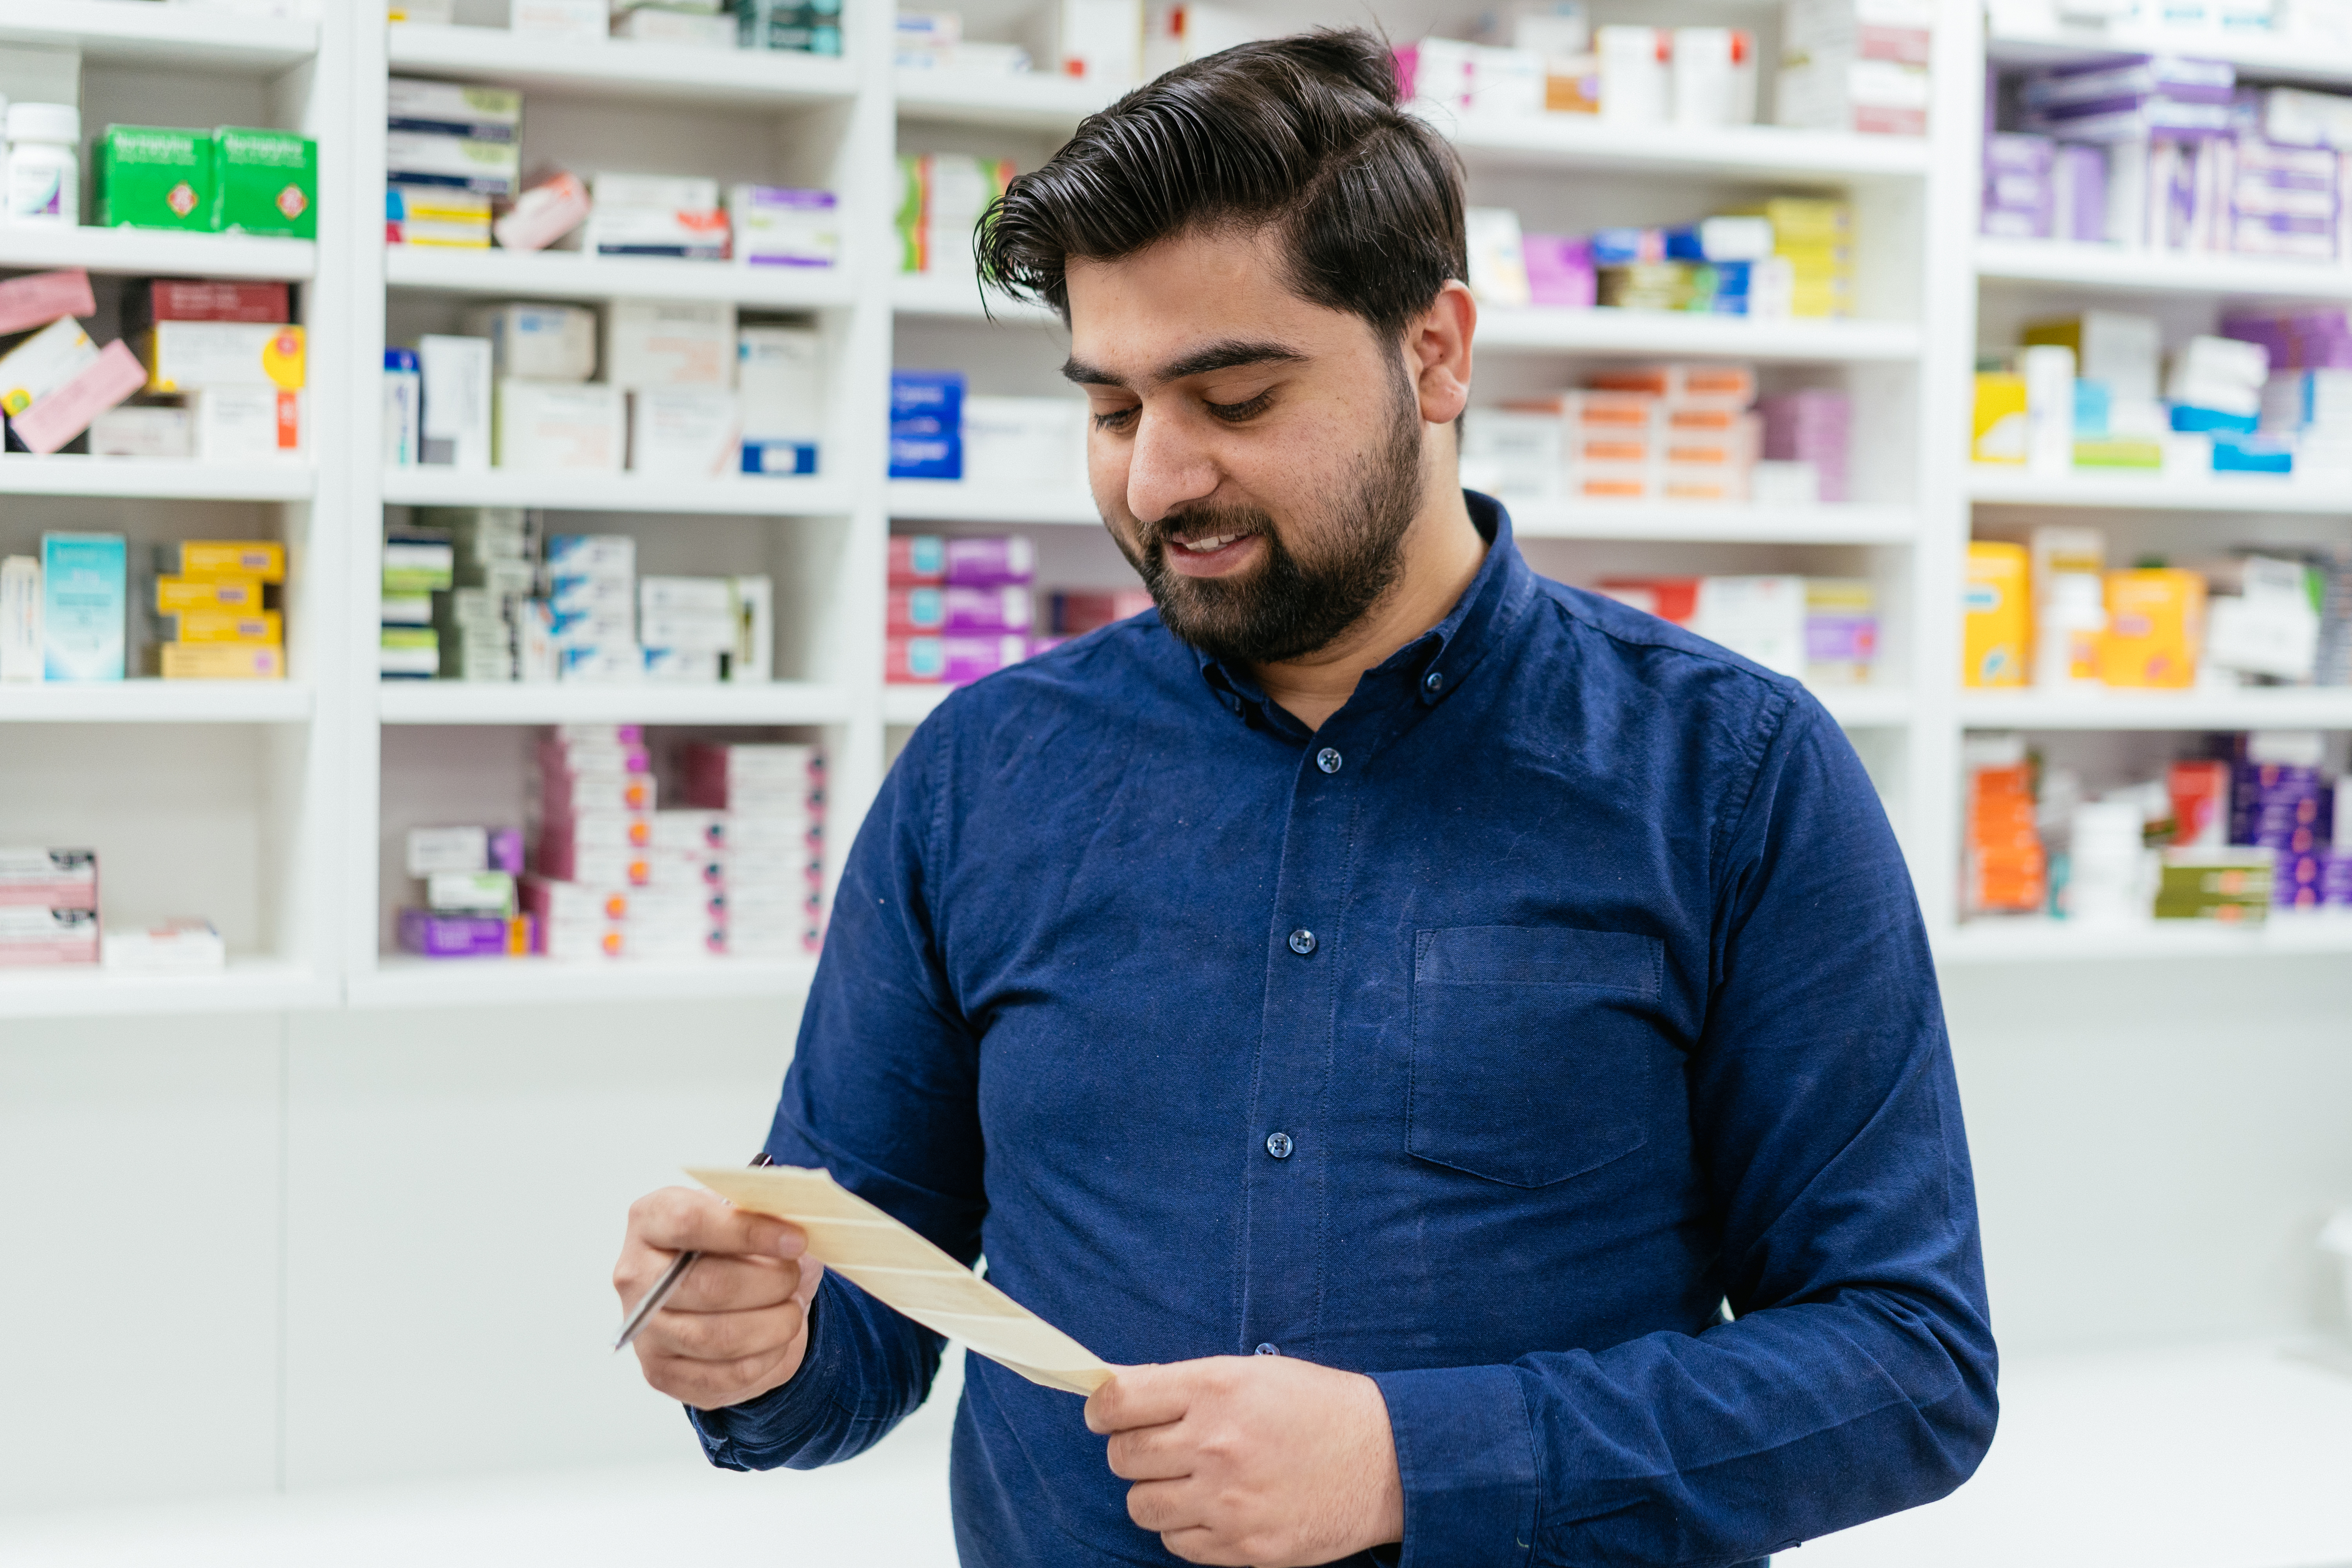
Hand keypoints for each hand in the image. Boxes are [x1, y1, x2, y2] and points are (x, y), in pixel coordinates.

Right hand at [614, 1186, 822, 1410]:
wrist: (718, 1292)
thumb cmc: (733, 1244)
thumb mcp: (746, 1215)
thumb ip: (763, 1213)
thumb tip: (796, 1230)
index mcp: (650, 1219)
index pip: (689, 1222)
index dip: (748, 1231)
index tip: (796, 1240)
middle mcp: (635, 1275)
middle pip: (709, 1286)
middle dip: (770, 1284)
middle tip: (795, 1277)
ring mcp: (643, 1329)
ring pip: (719, 1337)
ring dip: (774, 1325)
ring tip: (792, 1309)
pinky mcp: (661, 1373)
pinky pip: (725, 1376)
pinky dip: (766, 1358)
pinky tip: (779, 1339)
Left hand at [1085, 1354, 1403, 1566]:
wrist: (1387, 1460)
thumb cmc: (1317, 1407)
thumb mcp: (1252, 1373)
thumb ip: (1182, 1385)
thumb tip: (1116, 1393)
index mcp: (1216, 1389)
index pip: (1118, 1401)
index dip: (1101, 1409)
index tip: (1106, 1414)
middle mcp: (1215, 1444)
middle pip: (1124, 1457)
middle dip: (1131, 1451)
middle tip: (1157, 1448)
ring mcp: (1228, 1500)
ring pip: (1141, 1507)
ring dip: (1154, 1493)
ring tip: (1186, 1481)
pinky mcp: (1243, 1545)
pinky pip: (1177, 1544)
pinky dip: (1184, 1529)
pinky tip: (1212, 1509)